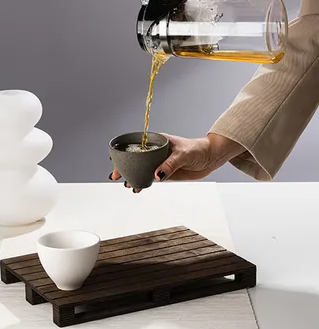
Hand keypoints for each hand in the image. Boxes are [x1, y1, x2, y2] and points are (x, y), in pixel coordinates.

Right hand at [109, 133, 244, 192]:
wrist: (211, 158)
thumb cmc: (198, 149)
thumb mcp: (184, 155)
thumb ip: (170, 164)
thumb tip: (157, 175)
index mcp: (158, 141)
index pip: (137, 146)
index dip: (125, 152)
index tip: (117, 160)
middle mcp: (156, 152)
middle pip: (136, 159)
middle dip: (125, 167)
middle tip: (117, 176)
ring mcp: (160, 162)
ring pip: (141, 169)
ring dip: (133, 176)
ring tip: (128, 185)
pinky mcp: (165, 173)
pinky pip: (151, 178)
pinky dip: (143, 182)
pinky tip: (138, 187)